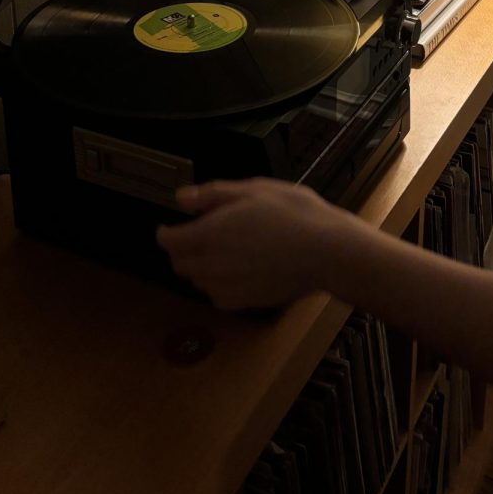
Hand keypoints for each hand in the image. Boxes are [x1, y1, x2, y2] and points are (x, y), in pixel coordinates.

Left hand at [156, 177, 357, 309]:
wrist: (325, 252)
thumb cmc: (293, 213)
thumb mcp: (253, 190)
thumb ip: (211, 195)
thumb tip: (180, 199)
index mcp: (209, 234)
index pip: (168, 241)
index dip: (166, 231)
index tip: (172, 225)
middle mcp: (211, 265)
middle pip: (179, 263)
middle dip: (183, 249)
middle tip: (204, 232)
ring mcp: (227, 288)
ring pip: (198, 280)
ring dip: (201, 266)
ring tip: (227, 248)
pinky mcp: (244, 304)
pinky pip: (218, 295)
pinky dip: (220, 283)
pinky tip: (241, 268)